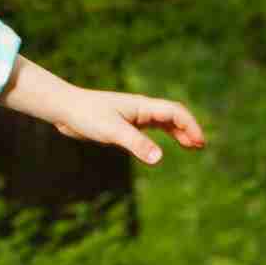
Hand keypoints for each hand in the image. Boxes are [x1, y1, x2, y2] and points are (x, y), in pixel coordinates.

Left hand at [38, 85, 208, 166]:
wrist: (65, 109)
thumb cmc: (87, 116)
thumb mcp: (113, 132)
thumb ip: (136, 144)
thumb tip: (159, 158)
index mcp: (143, 106)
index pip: (175, 112)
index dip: (190, 126)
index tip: (199, 142)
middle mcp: (141, 109)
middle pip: (172, 116)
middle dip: (188, 129)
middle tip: (200, 146)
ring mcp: (132, 116)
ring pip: (162, 123)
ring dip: (177, 133)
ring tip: (190, 146)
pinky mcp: (122, 125)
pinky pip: (148, 130)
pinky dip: (160, 138)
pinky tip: (159, 149)